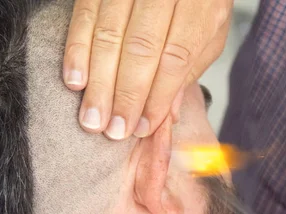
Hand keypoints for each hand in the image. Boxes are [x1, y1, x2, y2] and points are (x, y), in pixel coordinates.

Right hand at [64, 0, 232, 139]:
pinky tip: (75, 81)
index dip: (158, 96)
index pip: (175, 57)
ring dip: (99, 81)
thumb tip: (167, 115)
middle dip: (126, 95)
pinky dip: (77, 50)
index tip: (143, 127)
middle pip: (141, 48)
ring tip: (92, 117)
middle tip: (114, 130)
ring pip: (110, 34)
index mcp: (200, 4)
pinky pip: (86, 14)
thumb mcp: (210, 31)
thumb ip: (189, 68)